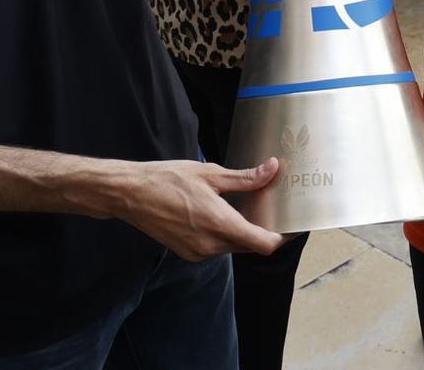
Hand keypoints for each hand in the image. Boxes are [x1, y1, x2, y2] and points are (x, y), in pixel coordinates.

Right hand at [120, 158, 284, 259]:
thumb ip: (245, 178)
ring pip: (233, 246)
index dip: (283, 237)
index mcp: (219, 224)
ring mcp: (198, 252)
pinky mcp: (188, 253)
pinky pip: (216, 247)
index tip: (293, 224)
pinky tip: (224, 214)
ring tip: (250, 207)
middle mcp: (210, 245)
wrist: (131, 194)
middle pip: (250, 245)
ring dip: (244, 232)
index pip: (264, 244)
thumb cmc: (168, 179)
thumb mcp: (211, 173)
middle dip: (264, 230)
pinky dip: (225, 235)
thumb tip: (272, 169)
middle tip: (274, 208)